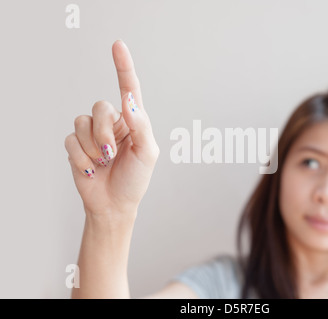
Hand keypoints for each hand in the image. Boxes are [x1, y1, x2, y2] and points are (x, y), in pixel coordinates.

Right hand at [64, 40, 158, 217]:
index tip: (118, 45)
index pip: (128, 88)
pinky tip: (91, 169)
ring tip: (102, 162)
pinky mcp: (76, 145)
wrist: (115, 204)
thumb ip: (141, 125)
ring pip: (82, 121)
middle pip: (100, 106)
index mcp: (133, 121)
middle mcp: (112, 122)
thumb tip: (129, 99)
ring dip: (93, 147)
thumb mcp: (147, 153)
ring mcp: (92, 133)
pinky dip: (81, 157)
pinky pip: (71, 139)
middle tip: (111, 153)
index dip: (123, 66)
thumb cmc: (135, 179)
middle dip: (104, 132)